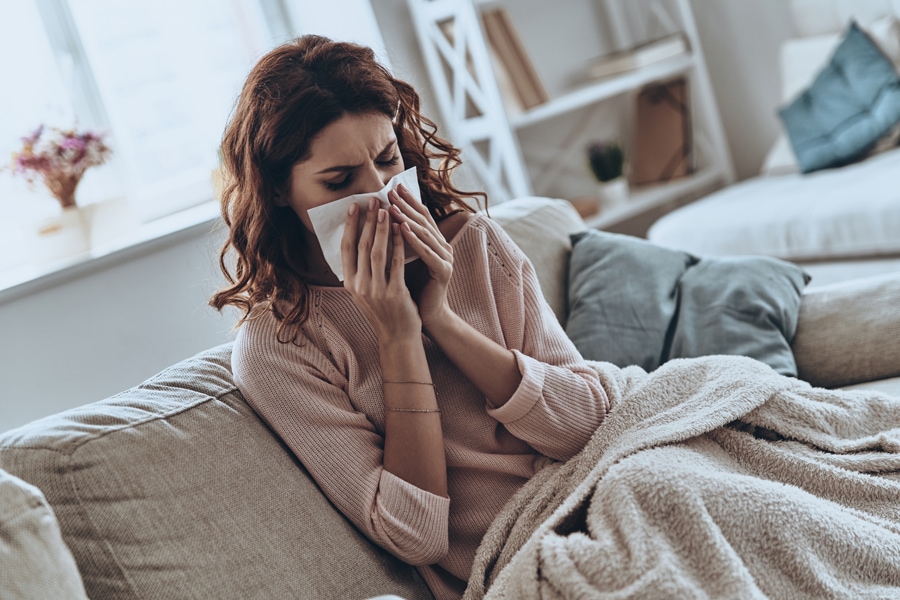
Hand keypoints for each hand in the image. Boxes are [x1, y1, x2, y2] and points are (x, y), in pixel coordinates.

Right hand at [342, 197, 421, 342]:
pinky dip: (398, 244)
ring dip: (381, 228)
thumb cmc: (384, 310)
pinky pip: (396, 263)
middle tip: (372, 200)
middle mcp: (359, 286)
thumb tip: (359, 239)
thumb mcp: (365, 291)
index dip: (349, 226)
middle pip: (361, 246)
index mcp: (350, 283)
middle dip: (367, 220)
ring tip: (386, 209)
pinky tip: (402, 229)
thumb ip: (361, 270)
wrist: (398, 336)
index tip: (353, 206)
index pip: (346, 248)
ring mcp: (375, 290)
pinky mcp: (394, 293)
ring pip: (376, 252)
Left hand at [388, 184, 453, 329]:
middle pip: (423, 220)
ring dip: (407, 218)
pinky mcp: (443, 270)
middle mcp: (442, 247)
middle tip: (390, 190)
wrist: (427, 316)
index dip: (407, 201)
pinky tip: (402, 228)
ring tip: (392, 205)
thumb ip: (398, 243)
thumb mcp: (402, 261)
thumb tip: (379, 223)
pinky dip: (414, 239)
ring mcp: (445, 258)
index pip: (419, 216)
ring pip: (424, 233)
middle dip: (405, 204)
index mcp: (434, 243)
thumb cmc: (412, 289)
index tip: (392, 186)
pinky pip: (426, 252)